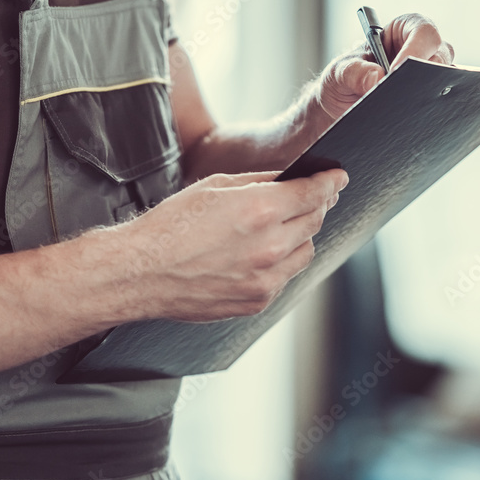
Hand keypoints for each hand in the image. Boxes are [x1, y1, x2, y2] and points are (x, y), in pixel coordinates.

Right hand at [116, 169, 347, 321]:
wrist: (141, 272)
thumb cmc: (170, 226)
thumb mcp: (214, 186)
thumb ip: (259, 181)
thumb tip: (288, 178)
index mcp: (260, 210)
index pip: (314, 193)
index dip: (331, 182)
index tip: (338, 178)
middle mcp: (270, 247)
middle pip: (315, 221)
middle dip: (318, 205)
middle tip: (315, 197)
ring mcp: (266, 279)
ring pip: (306, 252)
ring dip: (300, 236)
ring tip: (279, 228)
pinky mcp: (257, 301)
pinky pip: (284, 278)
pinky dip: (280, 264)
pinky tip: (258, 255)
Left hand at [315, 13, 454, 121]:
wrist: (344, 105)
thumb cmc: (345, 78)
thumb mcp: (340, 72)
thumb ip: (354, 72)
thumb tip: (377, 78)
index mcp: (404, 30)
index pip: (423, 31)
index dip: (416, 48)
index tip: (397, 70)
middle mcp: (424, 50)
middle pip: (440, 57)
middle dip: (425, 75)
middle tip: (403, 94)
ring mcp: (430, 75)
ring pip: (444, 82)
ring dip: (427, 95)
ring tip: (402, 110)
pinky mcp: (430, 98)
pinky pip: (439, 104)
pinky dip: (427, 112)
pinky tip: (409, 122)